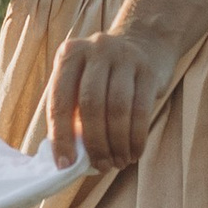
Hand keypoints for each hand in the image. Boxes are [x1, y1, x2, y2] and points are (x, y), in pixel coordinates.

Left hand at [41, 22, 178, 171]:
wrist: (145, 42)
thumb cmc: (104, 74)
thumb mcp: (82, 80)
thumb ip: (72, 110)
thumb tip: (69, 157)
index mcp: (70, 54)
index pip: (59, 100)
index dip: (61, 136)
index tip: (65, 164)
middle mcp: (96, 50)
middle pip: (91, 105)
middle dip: (95, 143)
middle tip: (101, 166)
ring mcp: (124, 57)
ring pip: (117, 109)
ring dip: (117, 143)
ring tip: (118, 162)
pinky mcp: (148, 70)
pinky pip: (141, 110)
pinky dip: (136, 137)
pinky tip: (134, 152)